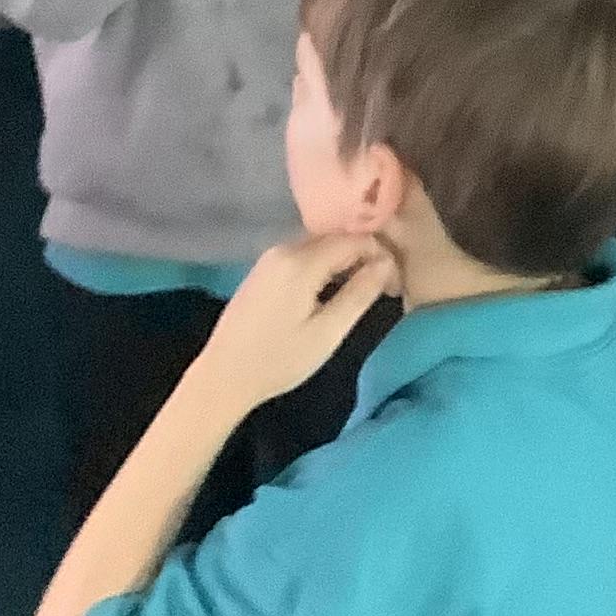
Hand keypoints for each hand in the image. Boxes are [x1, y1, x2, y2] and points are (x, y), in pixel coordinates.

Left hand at [188, 234, 400, 414]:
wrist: (222, 377)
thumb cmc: (278, 360)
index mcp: (301, 261)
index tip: (393, 282)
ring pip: (318, 247)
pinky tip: (328, 292)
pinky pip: (301, 256)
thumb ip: (359, 294)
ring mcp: (269, 258)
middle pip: (334, 238)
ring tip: (358, 291)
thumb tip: (387, 263)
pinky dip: (322, 267)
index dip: (380, 255)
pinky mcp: (261, 271)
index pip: (354, 239)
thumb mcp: (327, 332)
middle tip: (381, 287)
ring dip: (342, 262)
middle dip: (362, 256)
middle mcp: (283, 249)